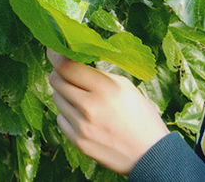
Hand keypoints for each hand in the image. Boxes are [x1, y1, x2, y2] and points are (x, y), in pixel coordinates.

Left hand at [46, 48, 169, 174]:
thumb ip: (99, 74)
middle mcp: (90, 107)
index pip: (66, 66)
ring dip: (64, 93)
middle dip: (59, 73)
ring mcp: (82, 127)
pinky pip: (60, 119)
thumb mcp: (126, 87)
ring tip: (81, 96)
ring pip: (56, 99)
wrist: (151, 155)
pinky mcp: (78, 142)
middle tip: (66, 71)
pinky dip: (67, 113)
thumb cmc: (141, 117)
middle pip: (56, 81)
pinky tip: (82, 115)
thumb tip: (75, 61)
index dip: (56, 55)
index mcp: (105, 88)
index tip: (53, 50)